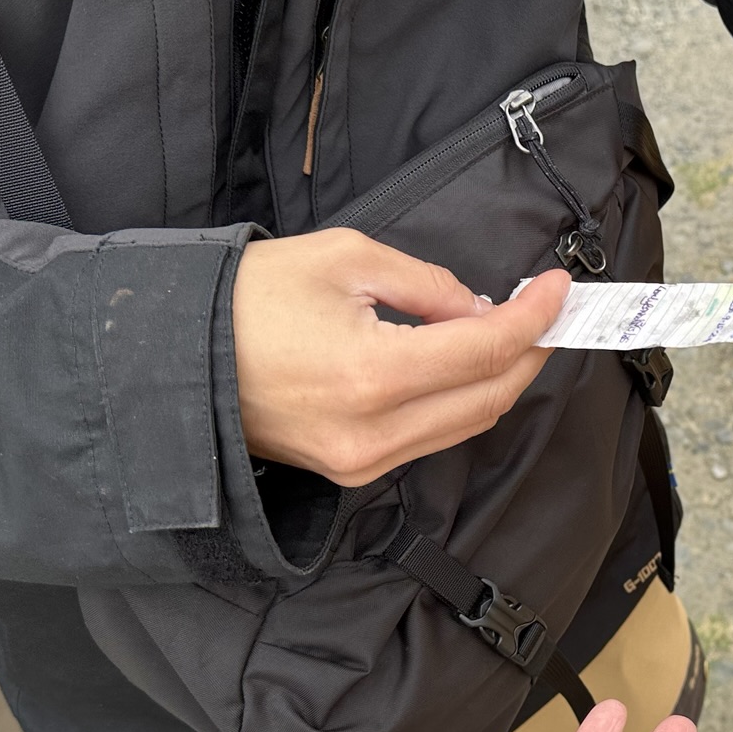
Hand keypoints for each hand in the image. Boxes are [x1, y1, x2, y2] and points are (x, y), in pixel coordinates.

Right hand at [232, 227, 569, 484]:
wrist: (173, 356)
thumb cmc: (249, 297)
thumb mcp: (346, 259)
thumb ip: (428, 285)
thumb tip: (481, 309)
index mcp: (374, 373)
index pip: (487, 349)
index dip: (535, 317)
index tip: (559, 288)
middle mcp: (375, 432)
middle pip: (489, 398)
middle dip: (529, 352)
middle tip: (546, 311)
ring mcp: (361, 462)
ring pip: (464, 425)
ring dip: (498, 380)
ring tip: (511, 332)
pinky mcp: (349, 472)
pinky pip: (428, 440)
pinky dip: (458, 402)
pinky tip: (463, 364)